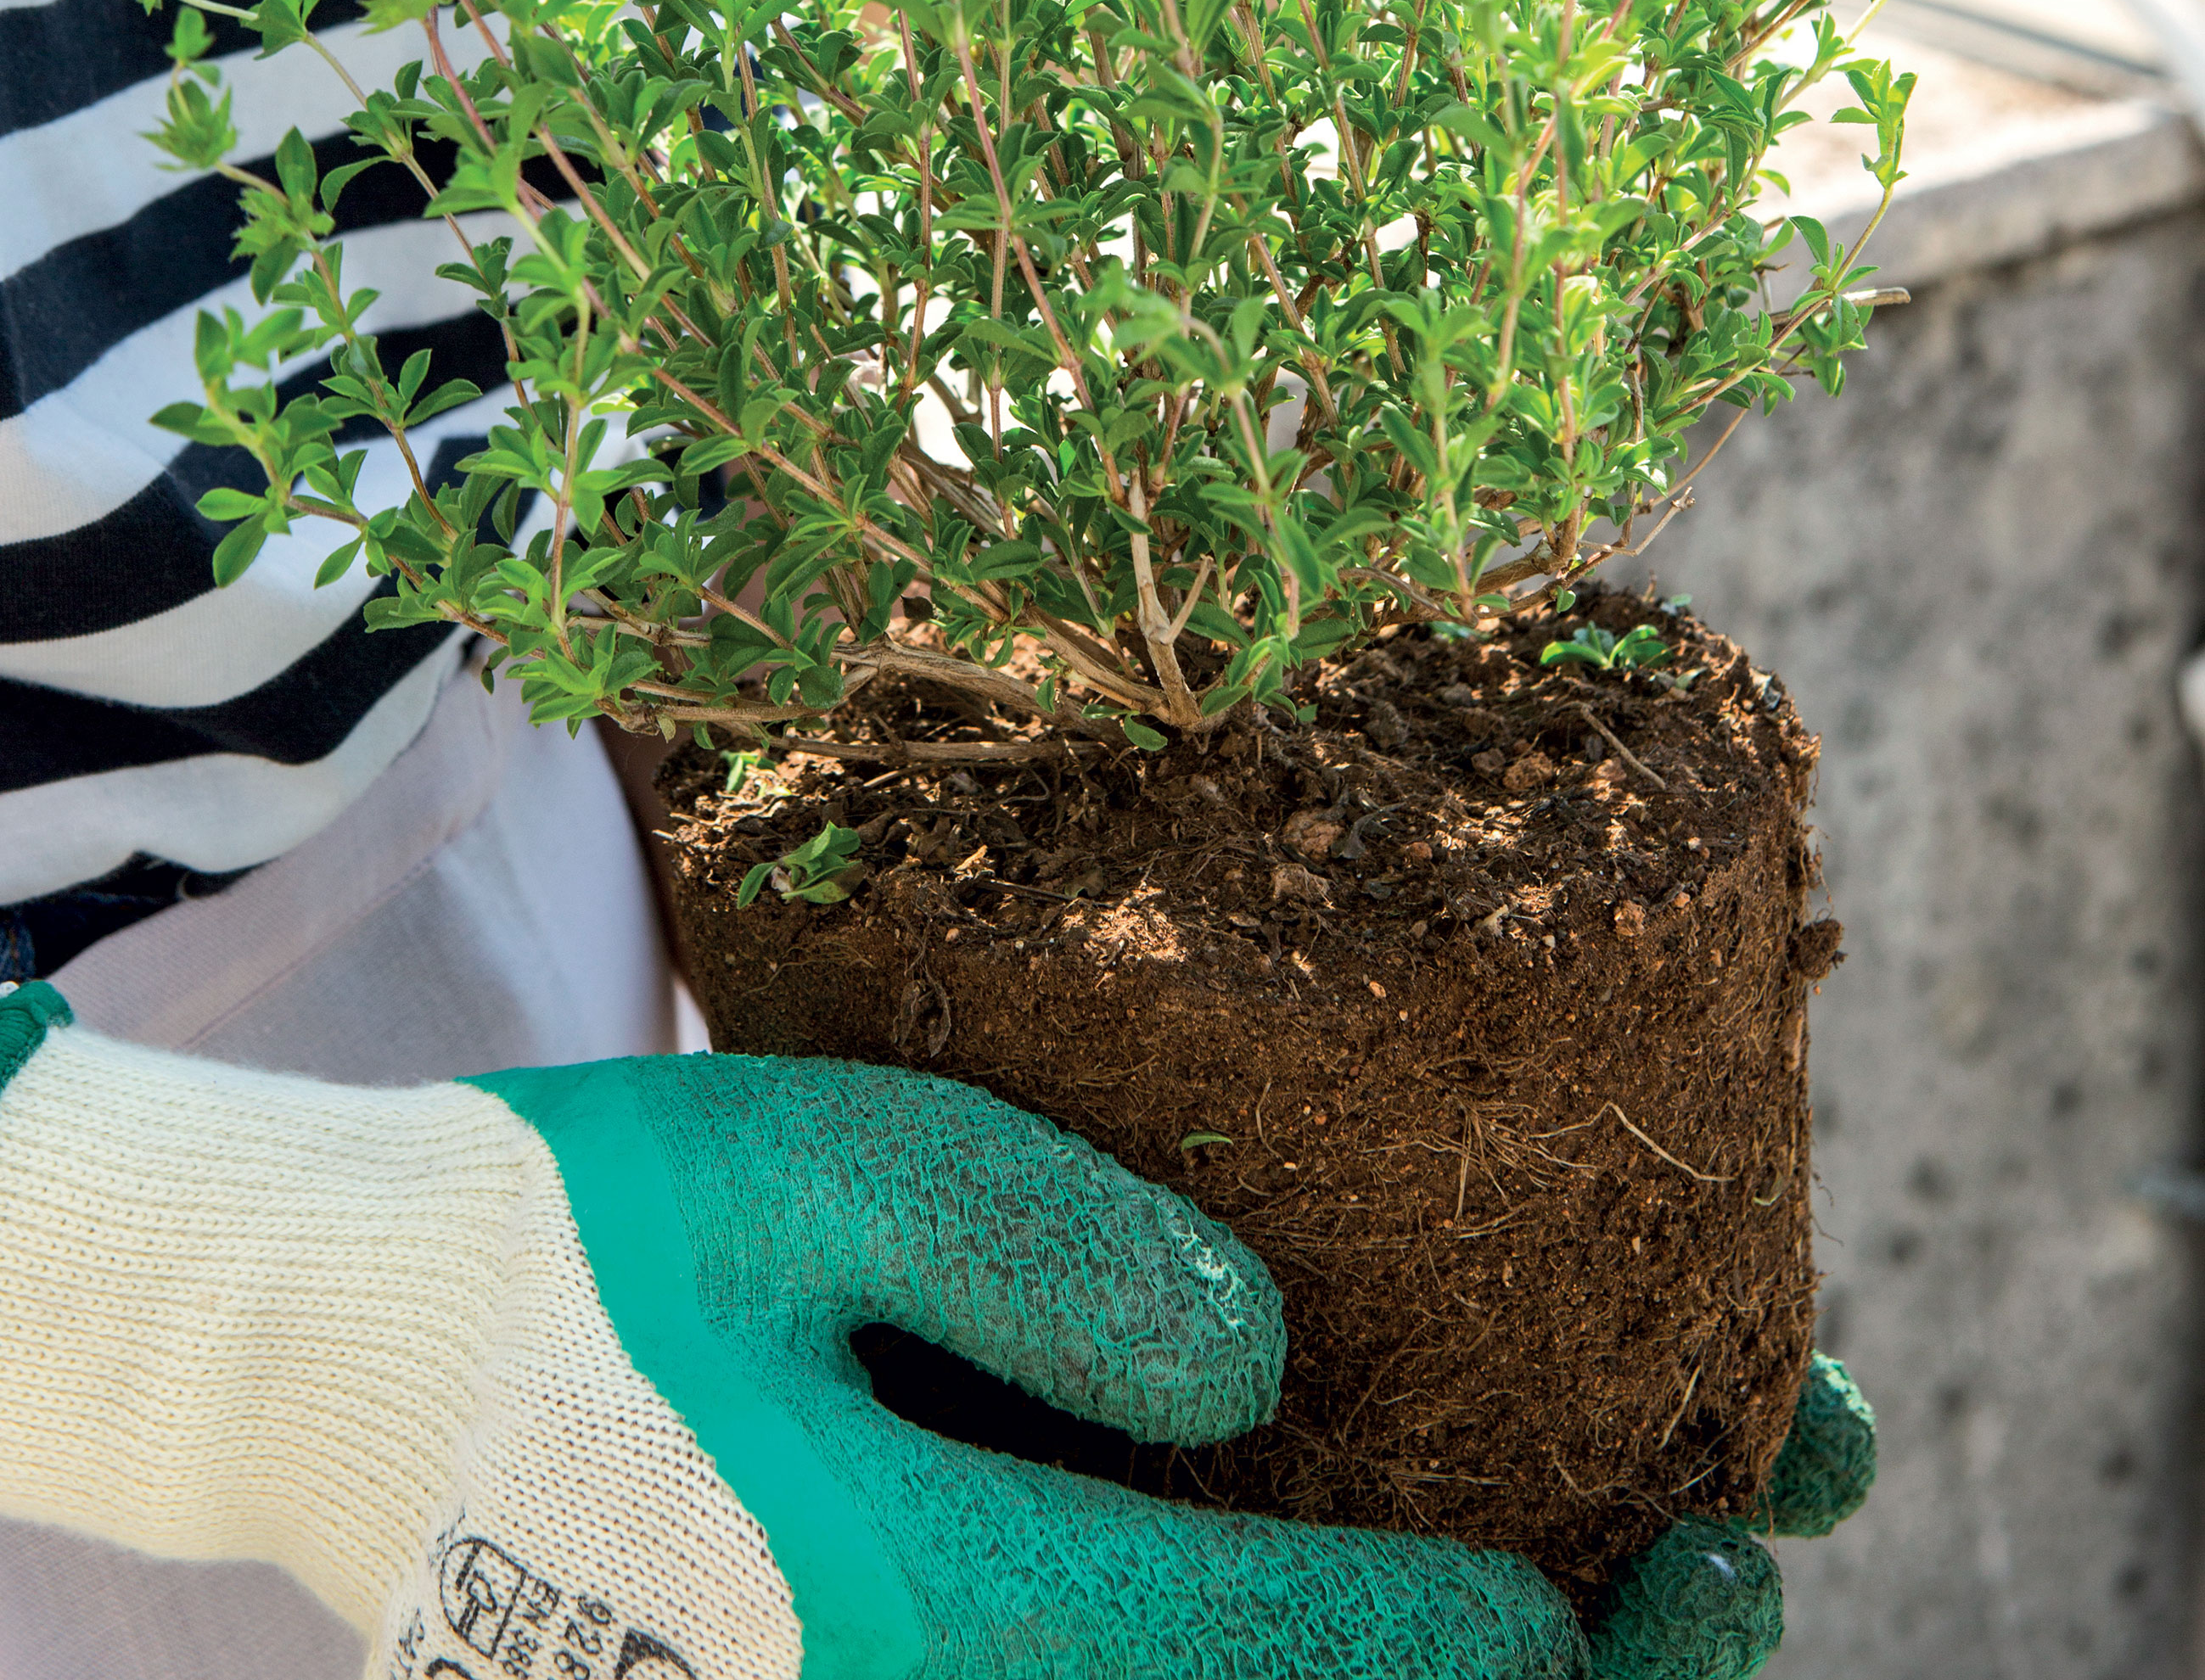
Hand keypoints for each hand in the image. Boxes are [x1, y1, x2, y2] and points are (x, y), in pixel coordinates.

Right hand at [0, 984, 1868, 1677]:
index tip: (1707, 1530)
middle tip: (1738, 1562)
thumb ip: (1039, 1265)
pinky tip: (1411, 1547)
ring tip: (1664, 1565)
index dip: (1554, 1634)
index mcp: (929, 1628)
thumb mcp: (808, 1167)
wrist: (350, 1372)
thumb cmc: (578, 1247)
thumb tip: (1282, 1367)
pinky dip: (1314, 1660)